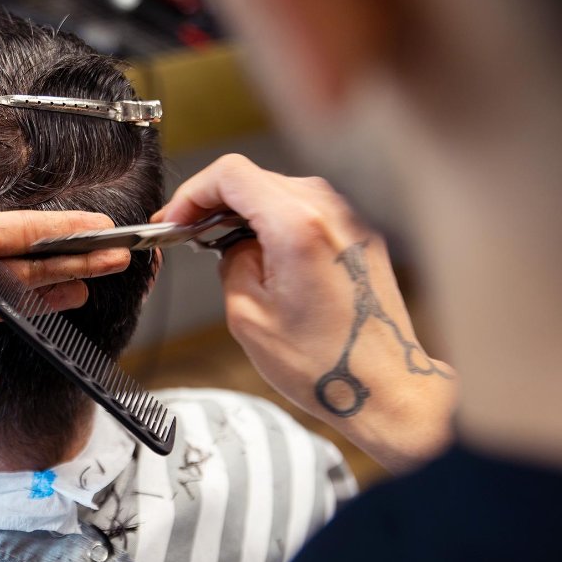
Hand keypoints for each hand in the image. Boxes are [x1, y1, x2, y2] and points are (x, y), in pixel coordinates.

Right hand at [157, 155, 456, 470]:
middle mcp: (330, 212)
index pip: (232, 174)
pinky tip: (265, 255)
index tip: (176, 220)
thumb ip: (231, 263)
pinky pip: (310, 211)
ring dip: (247, 211)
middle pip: (256, 177)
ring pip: (282, 191)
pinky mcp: (362, 236)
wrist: (385, 387)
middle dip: (216, 202)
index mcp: (297, 226)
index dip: (192, 193)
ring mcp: (351, 220)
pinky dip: (279, 222)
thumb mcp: (248, 315)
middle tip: (189, 232)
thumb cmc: (325, 363)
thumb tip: (232, 244)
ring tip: (225, 246)